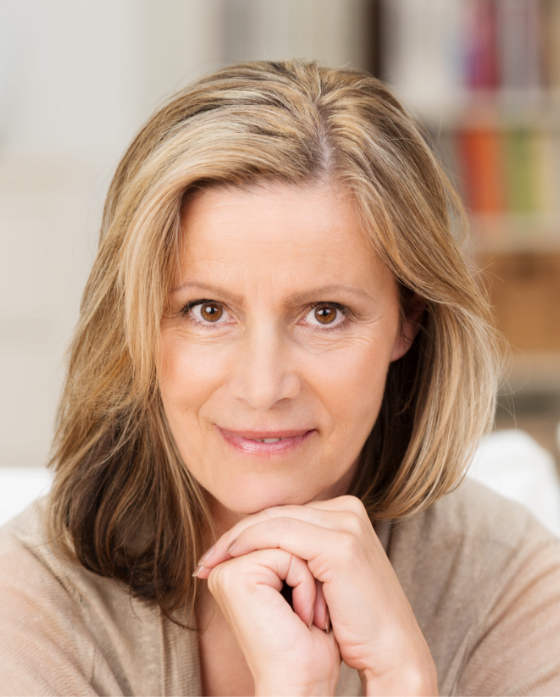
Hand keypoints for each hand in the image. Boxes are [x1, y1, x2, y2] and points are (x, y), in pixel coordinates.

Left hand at [195, 496, 437, 695]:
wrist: (392, 653)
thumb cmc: (355, 623)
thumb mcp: (325, 579)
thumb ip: (303, 554)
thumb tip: (262, 550)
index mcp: (346, 513)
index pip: (285, 514)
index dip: (249, 531)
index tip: (217, 555)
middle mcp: (348, 510)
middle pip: (277, 513)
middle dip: (237, 535)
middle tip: (206, 559)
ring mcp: (347, 523)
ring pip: (274, 520)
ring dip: (237, 540)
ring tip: (211, 562)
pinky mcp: (341, 544)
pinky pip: (280, 534)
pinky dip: (250, 544)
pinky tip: (230, 560)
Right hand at [199, 546, 340, 694]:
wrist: (306, 684)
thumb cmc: (310, 643)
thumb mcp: (303, 586)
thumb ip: (295, 551)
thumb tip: (306, 521)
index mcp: (238, 566)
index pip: (283, 532)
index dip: (308, 561)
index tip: (309, 608)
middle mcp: (228, 565)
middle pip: (284, 532)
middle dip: (307, 570)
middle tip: (311, 615)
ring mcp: (228, 569)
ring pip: (287, 540)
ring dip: (309, 579)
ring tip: (309, 617)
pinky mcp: (236, 576)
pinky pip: (287, 556)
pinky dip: (306, 586)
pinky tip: (303, 619)